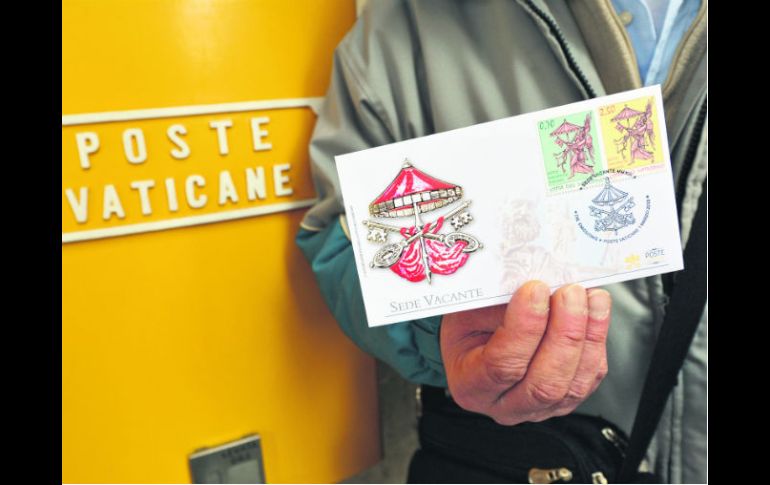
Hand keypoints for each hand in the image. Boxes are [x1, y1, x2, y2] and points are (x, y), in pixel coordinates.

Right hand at [440, 281, 610, 424]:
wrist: (476, 335)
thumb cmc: (468, 323)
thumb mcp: (468, 309)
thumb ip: (499, 301)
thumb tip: (538, 285)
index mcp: (470, 385)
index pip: (501, 365)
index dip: (524, 328)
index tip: (535, 291)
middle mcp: (504, 405)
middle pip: (543, 384)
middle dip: (564, 334)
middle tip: (569, 294)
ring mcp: (538, 407)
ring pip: (573, 385)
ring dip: (587, 336)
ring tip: (589, 297)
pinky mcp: (566, 399)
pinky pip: (590, 376)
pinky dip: (596, 340)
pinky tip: (595, 310)